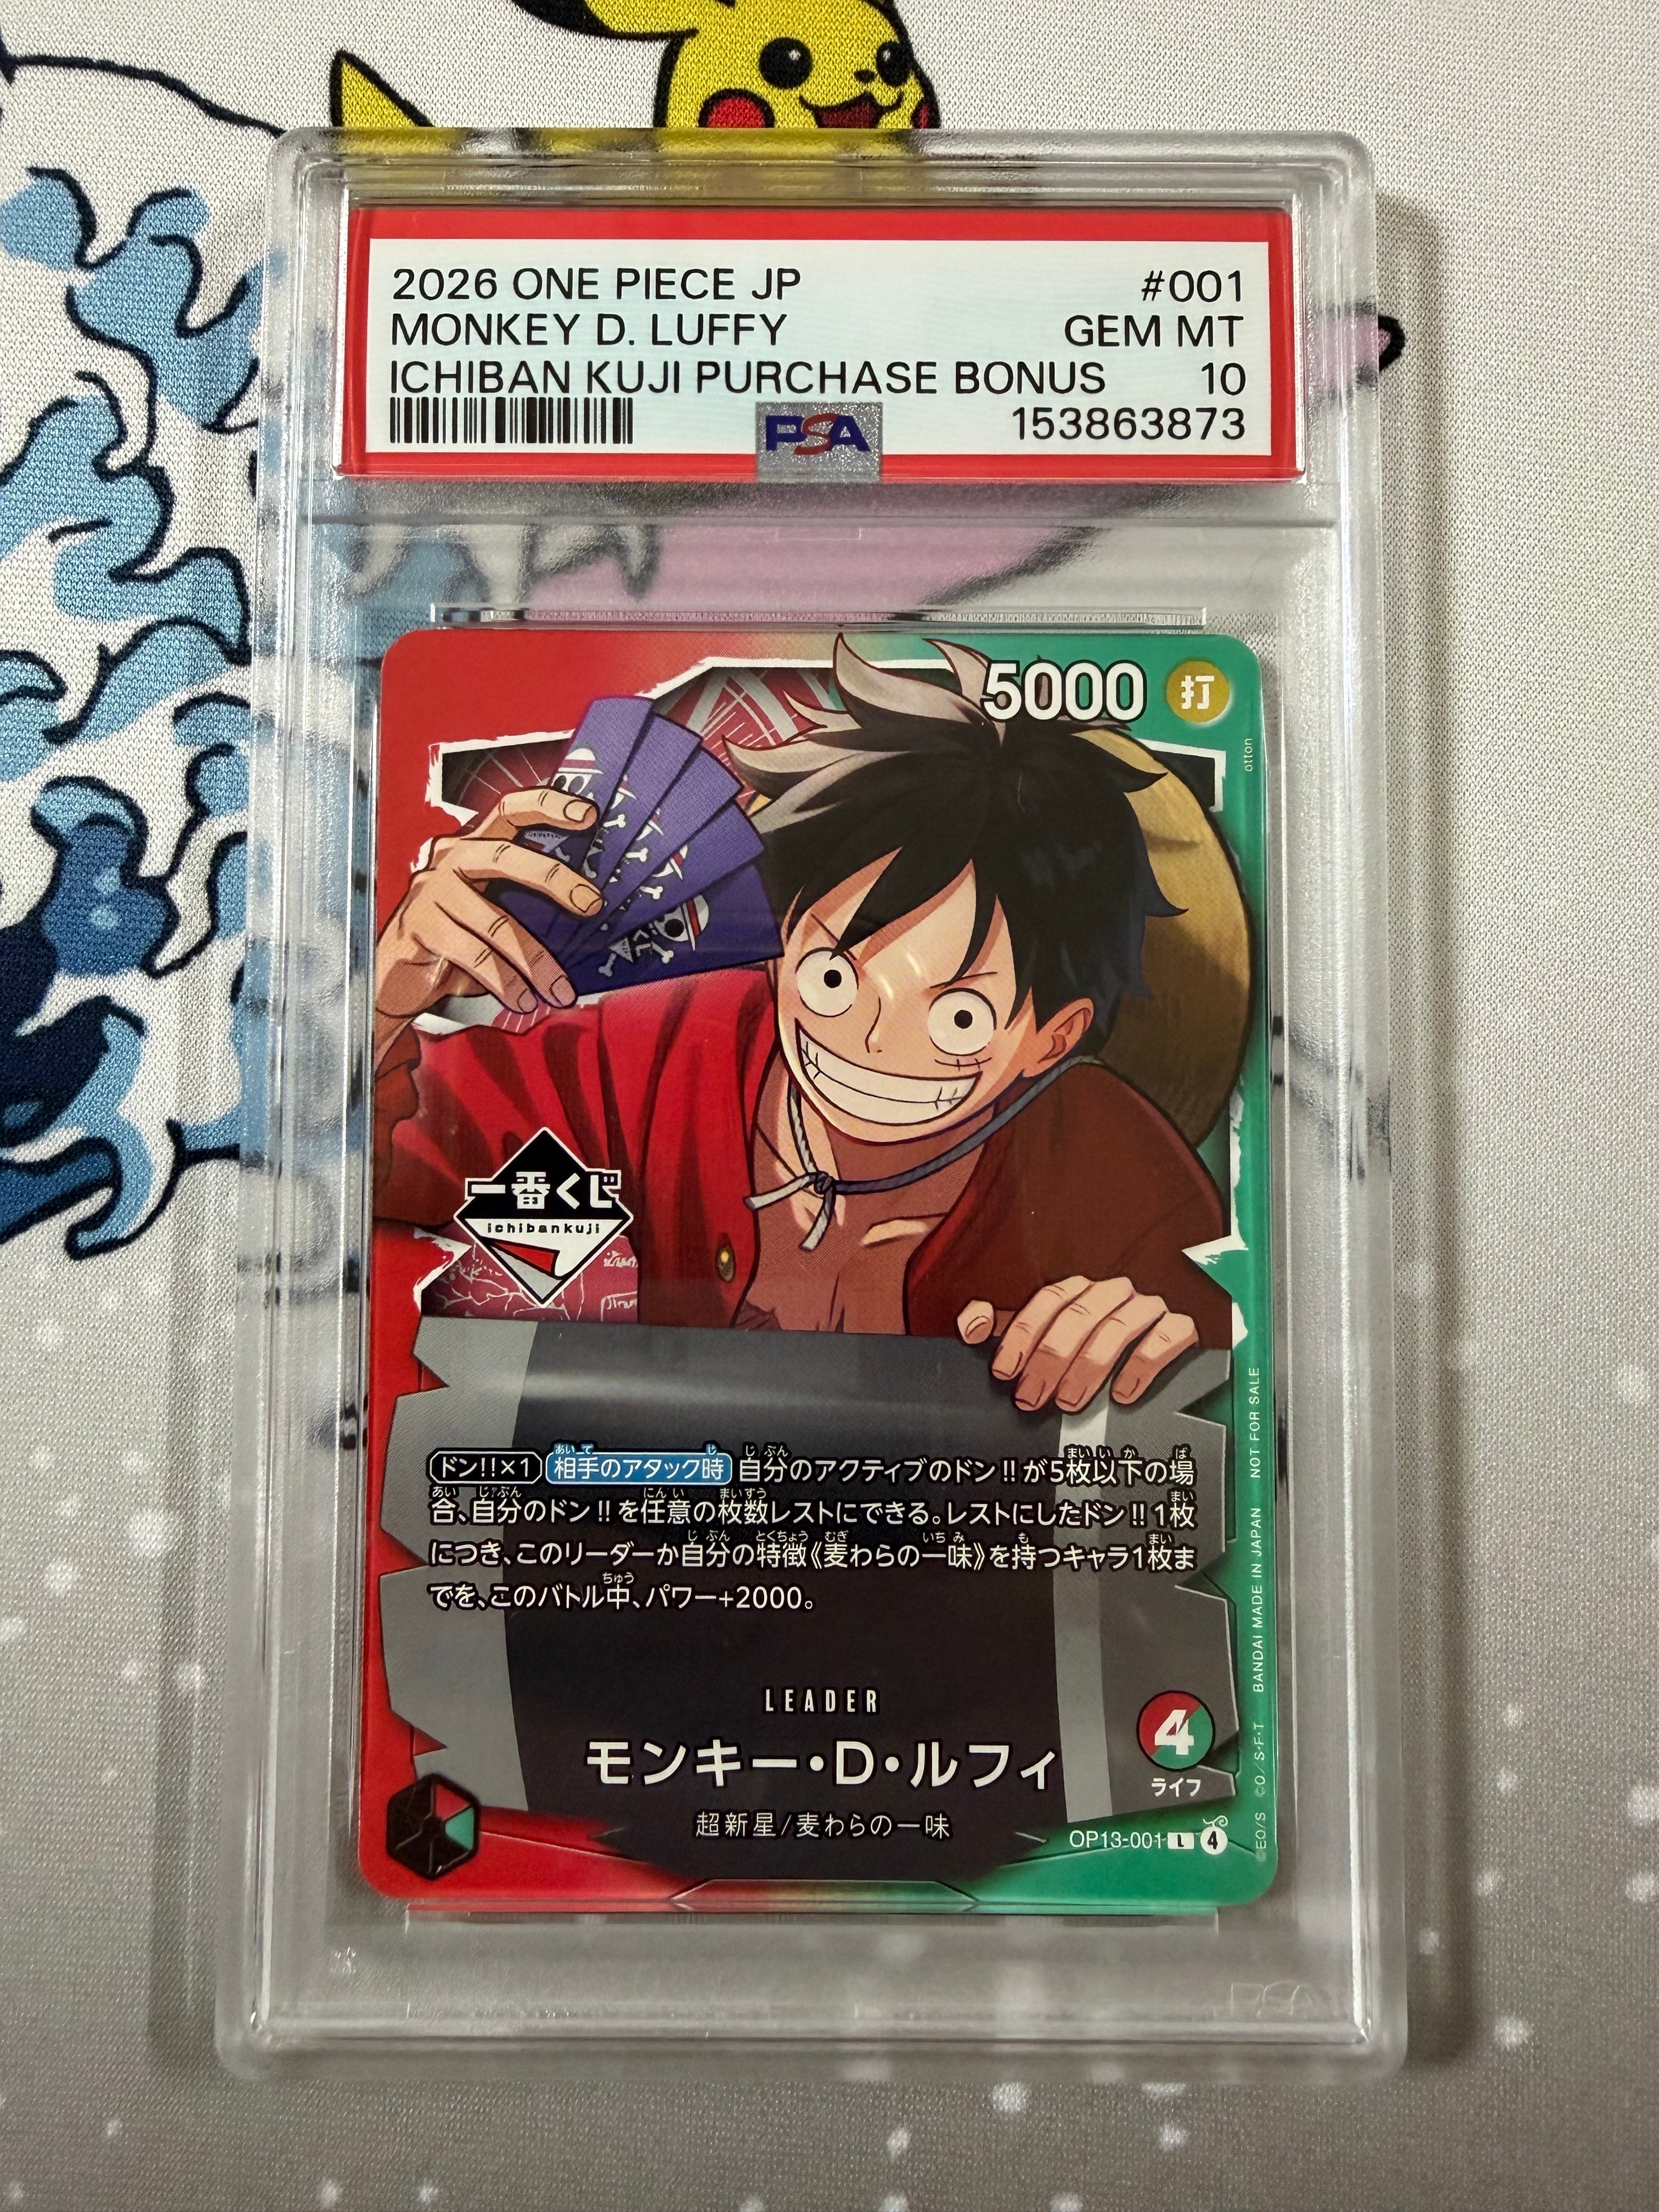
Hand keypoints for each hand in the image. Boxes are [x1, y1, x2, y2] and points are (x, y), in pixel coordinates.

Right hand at [374, 787, 600, 1063]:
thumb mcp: (491, 912)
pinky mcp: (421, 926)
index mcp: (472, 847)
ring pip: (496, 922)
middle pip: (505, 856)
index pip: (508, 810)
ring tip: (560, 991)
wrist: (396, 978)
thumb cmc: (454, 942)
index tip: (587, 814)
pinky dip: (505, 982)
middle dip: (553, 878)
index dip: (546, 805)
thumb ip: (524, 900)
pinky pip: (474, 954)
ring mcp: (432, 890)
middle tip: (592, 904)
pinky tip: (523, 1000)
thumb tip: (586, 910)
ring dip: (536, 963)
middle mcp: (450, 859)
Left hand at [957, 1275, 1199, 1413]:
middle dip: (1050, 1359)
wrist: (1156, 1355)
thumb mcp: (1043, 1338)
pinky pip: (1165, 1337)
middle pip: (1079, 1316)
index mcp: (1080, 1291)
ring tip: (1068, 1401)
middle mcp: (1113, 1293)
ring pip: (1117, 1327)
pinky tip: (1123, 1394)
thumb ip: (1005, 1330)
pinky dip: (1142, 1365)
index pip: (1048, 1301)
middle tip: (1031, 1397)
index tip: (1005, 1370)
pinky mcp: (1179, 1327)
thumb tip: (970, 1325)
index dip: (1023, 1335)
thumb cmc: (1090, 1348)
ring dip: (1089, 1367)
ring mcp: (1148, 1308)